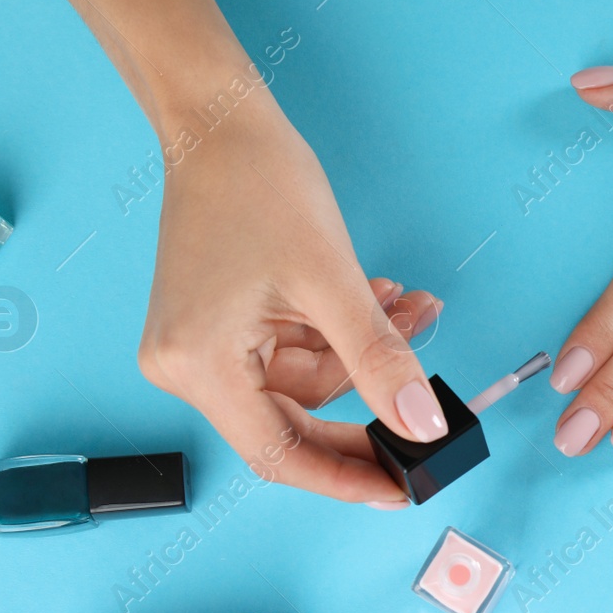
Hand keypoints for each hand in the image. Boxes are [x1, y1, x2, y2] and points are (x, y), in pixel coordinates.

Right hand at [137, 96, 444, 505]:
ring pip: (306, 383)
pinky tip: (379, 300)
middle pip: (295, 422)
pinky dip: (340, 335)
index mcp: (199, 367)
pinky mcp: (218, 329)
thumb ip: (380, 361)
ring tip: (410, 310)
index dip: (346, 478)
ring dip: (364, 354)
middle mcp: (185, 368)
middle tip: (427, 406)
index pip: (280, 455)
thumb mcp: (333, 281)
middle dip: (369, 401)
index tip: (401, 490)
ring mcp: (199, 349)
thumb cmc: (257, 184)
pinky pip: (294, 353)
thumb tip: (421, 425)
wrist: (221, 122)